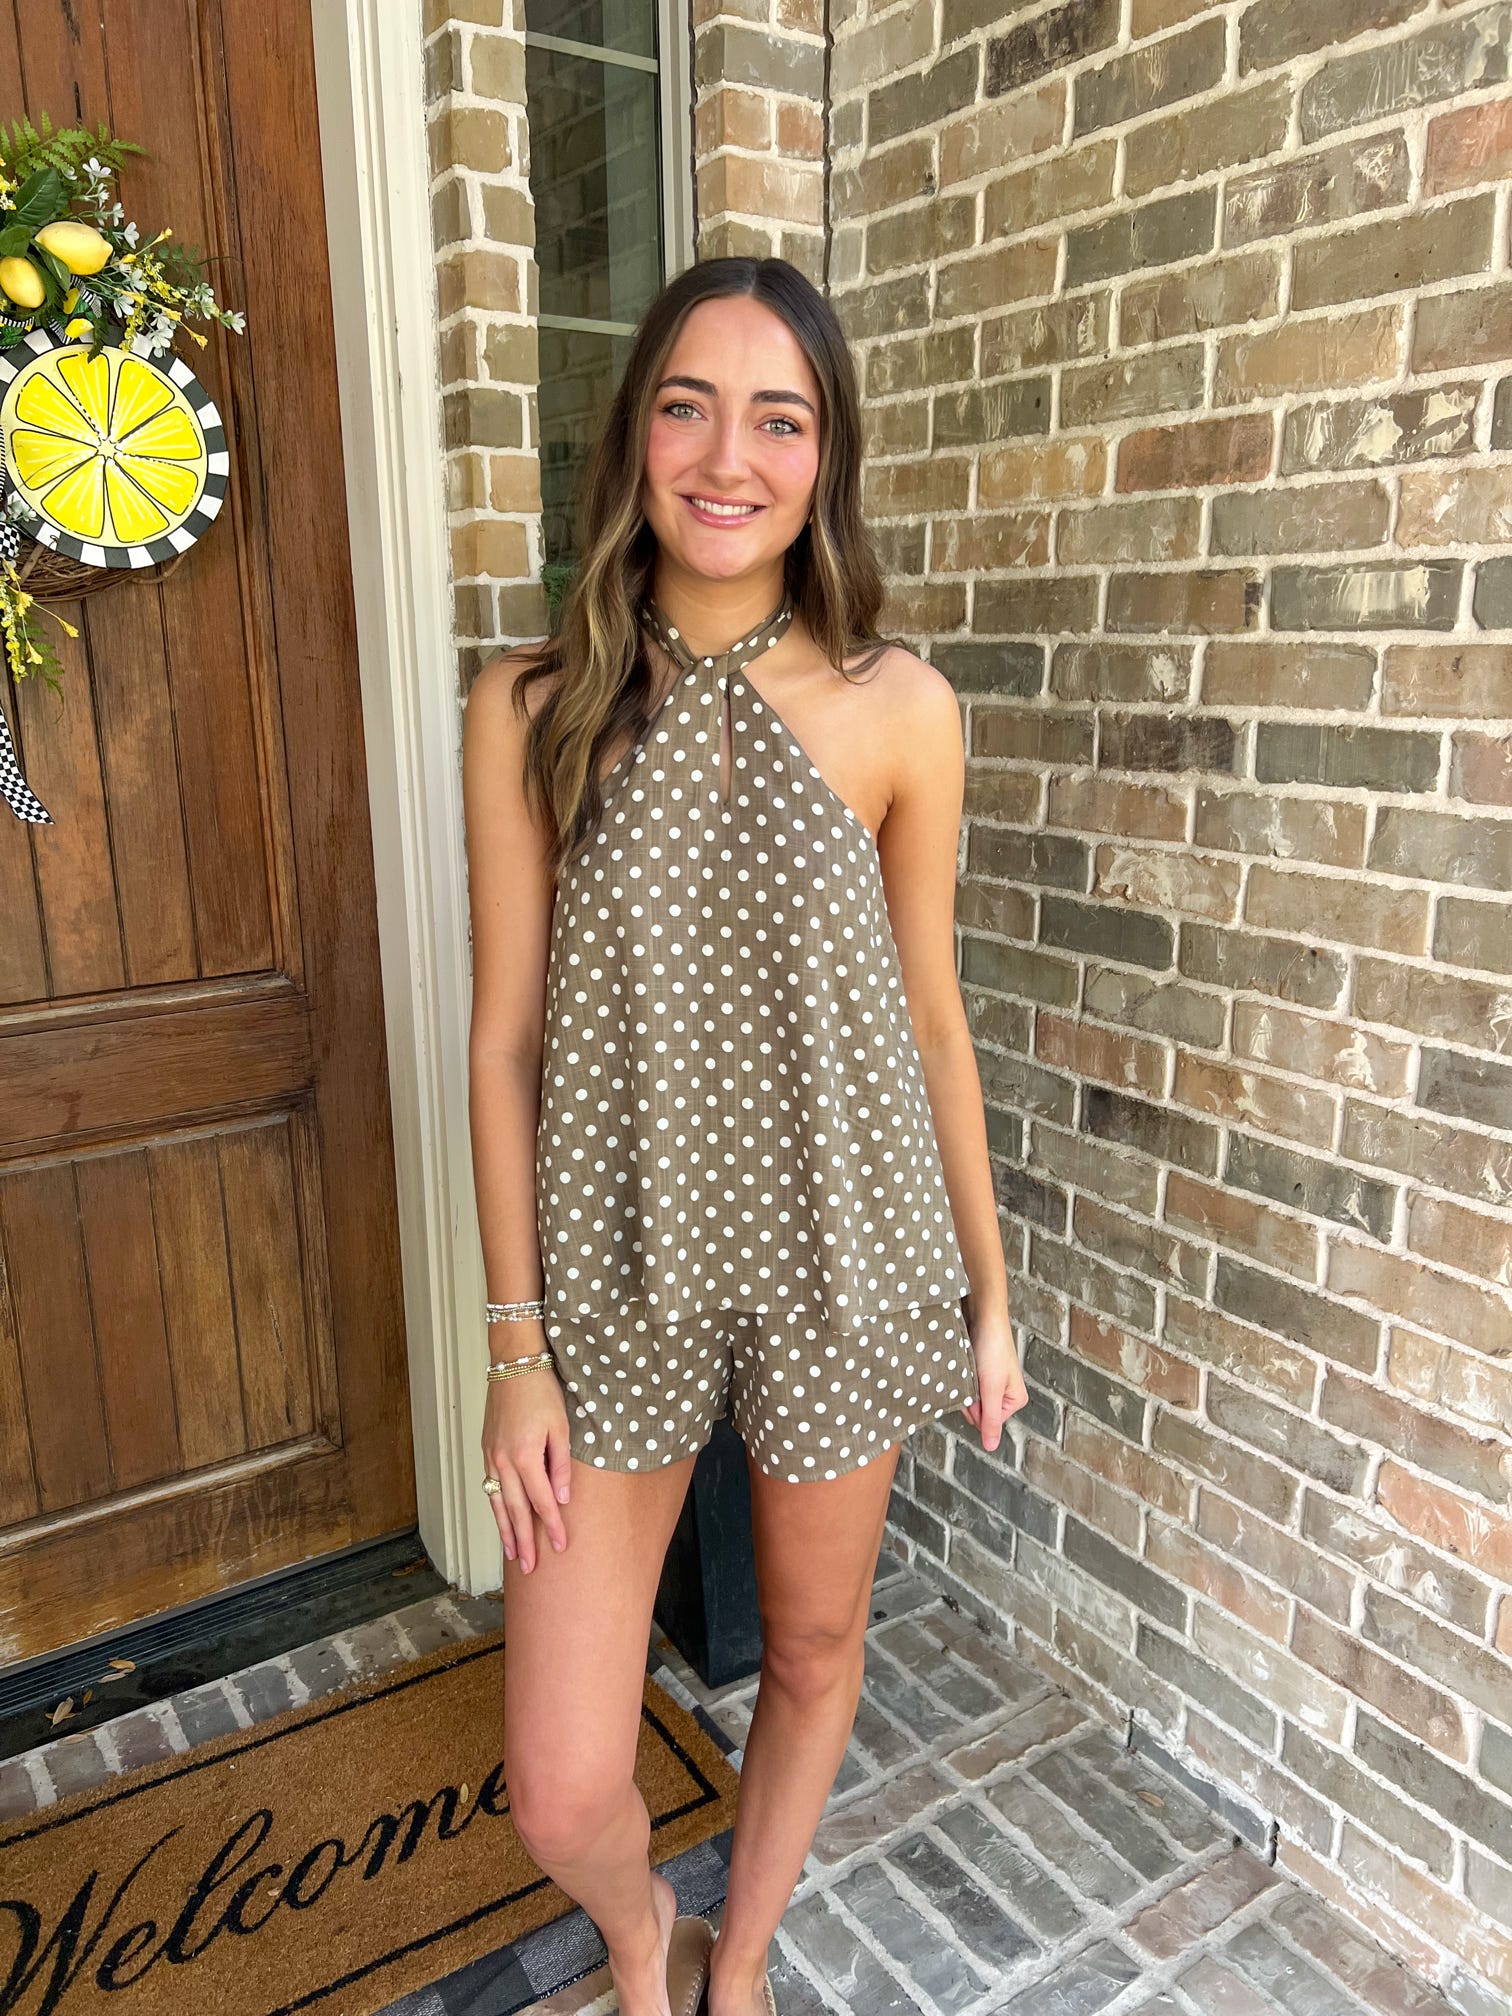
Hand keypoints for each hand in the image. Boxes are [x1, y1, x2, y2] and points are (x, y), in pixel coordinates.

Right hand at [481, 1344, 572, 1572]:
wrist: (513, 1365)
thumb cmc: (542, 1391)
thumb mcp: (562, 1427)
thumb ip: (561, 1466)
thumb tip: (563, 1499)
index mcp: (525, 1456)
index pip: (541, 1502)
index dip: (552, 1527)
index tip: (561, 1547)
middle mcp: (503, 1461)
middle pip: (515, 1511)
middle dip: (525, 1541)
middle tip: (532, 1568)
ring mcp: (491, 1456)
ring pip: (498, 1503)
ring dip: (506, 1531)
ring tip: (514, 1556)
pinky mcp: (487, 1450)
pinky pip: (491, 1487)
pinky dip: (496, 1508)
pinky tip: (502, 1520)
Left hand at [959, 1297, 1025, 1454]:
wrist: (983, 1315)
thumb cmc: (992, 1348)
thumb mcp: (991, 1388)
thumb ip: (991, 1419)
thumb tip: (991, 1447)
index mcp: (1015, 1400)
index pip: (986, 1422)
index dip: (976, 1410)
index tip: (976, 1390)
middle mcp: (1005, 1392)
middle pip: (978, 1411)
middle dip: (970, 1398)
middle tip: (972, 1376)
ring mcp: (992, 1381)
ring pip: (970, 1397)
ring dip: (965, 1386)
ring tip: (969, 1368)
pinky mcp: (980, 1370)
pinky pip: (966, 1384)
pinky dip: (962, 1377)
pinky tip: (964, 1365)